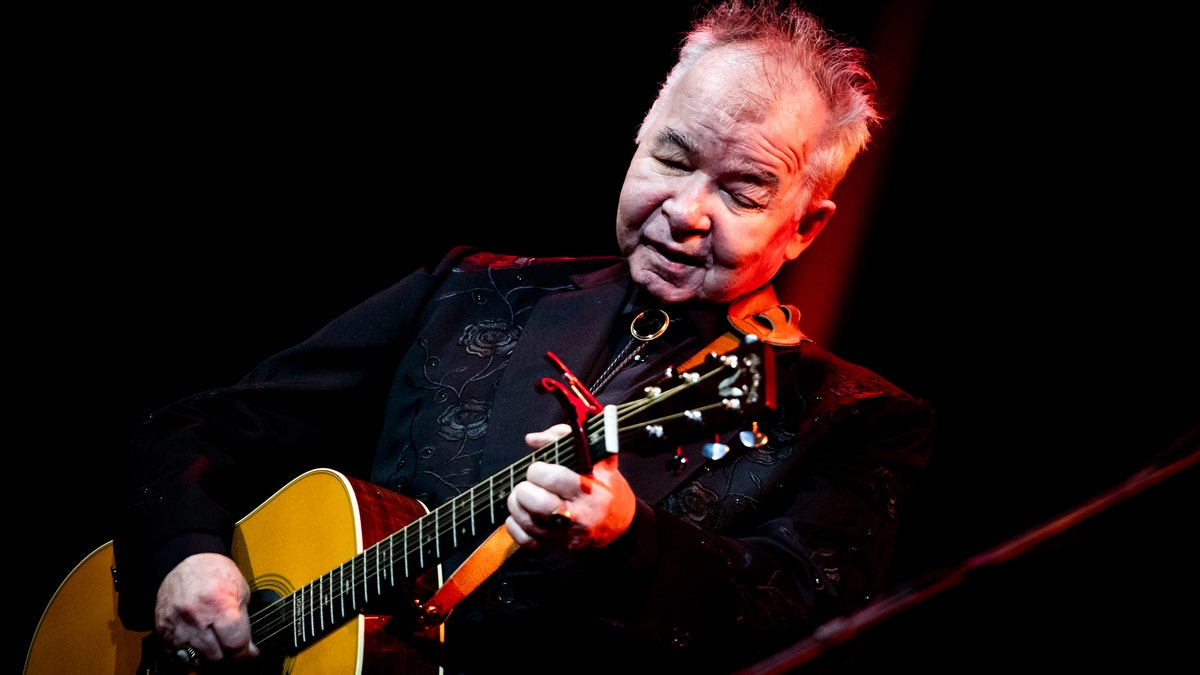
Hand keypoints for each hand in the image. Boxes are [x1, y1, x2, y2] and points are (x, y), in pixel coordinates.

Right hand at [155, 552, 259, 664]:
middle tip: (236, 655)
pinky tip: (199, 652)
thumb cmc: (214, 572)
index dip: (246, 654)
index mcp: (219, 604)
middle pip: (216, 658)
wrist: (185, 560)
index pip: (235, 645)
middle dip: (230, 661)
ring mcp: (176, 627)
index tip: (251, 653)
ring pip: (196, 663)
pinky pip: (175, 659)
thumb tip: (249, 647)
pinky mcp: (162, 632)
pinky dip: (189, 660)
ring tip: (219, 653)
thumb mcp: (240, 589)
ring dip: (211, 663)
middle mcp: (196, 618)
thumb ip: (244, 620)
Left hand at [505, 423, 636, 551]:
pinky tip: (523, 513)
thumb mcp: (598, 461)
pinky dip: (515, 524)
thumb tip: (531, 439)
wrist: (619, 528)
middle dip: (525, 487)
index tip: (539, 468)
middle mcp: (579, 518)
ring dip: (517, 503)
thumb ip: (564, 440)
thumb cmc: (606, 489)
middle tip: (529, 483)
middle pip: (537, 502)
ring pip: (525, 520)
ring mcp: (564, 537)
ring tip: (524, 495)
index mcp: (592, 492)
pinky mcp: (553, 550)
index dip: (538, 469)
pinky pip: (522, 539)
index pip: (555, 478)